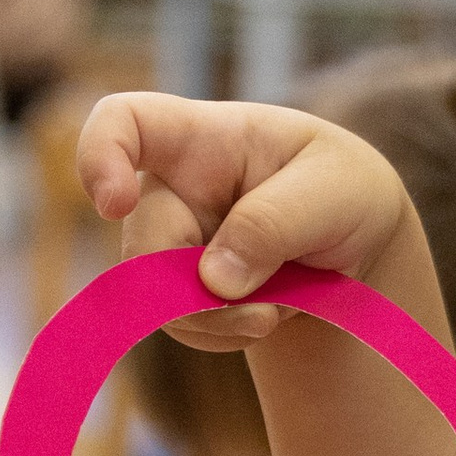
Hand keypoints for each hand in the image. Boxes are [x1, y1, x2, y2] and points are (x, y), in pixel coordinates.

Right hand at [75, 93, 439, 350]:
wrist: (356, 242)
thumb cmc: (343, 191)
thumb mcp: (335, 193)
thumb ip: (275, 224)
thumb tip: (212, 282)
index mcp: (204, 137)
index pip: (124, 122)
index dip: (99, 156)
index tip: (115, 204)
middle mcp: (173, 187)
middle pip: (142, 241)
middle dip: (194, 289)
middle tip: (265, 311)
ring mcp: (171, 241)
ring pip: (154, 297)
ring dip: (219, 319)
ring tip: (280, 309)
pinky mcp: (180, 289)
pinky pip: (179, 326)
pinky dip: (224, 334)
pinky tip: (266, 316)